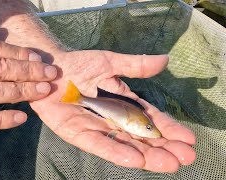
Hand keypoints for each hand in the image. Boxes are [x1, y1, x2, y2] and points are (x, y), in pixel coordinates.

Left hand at [31, 50, 195, 172]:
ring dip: (147, 155)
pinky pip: (98, 144)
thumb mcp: (110, 62)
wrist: (50, 68)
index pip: (149, 118)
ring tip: (168, 163)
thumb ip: (135, 65)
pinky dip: (116, 151)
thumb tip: (165, 60)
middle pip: (140, 137)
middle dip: (163, 147)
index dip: (168, 128)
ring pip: (124, 144)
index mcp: (122, 103)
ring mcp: (95, 128)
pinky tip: (135, 160)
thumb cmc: (79, 64)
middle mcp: (112, 119)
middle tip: (185, 157)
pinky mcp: (76, 133)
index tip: (188, 139)